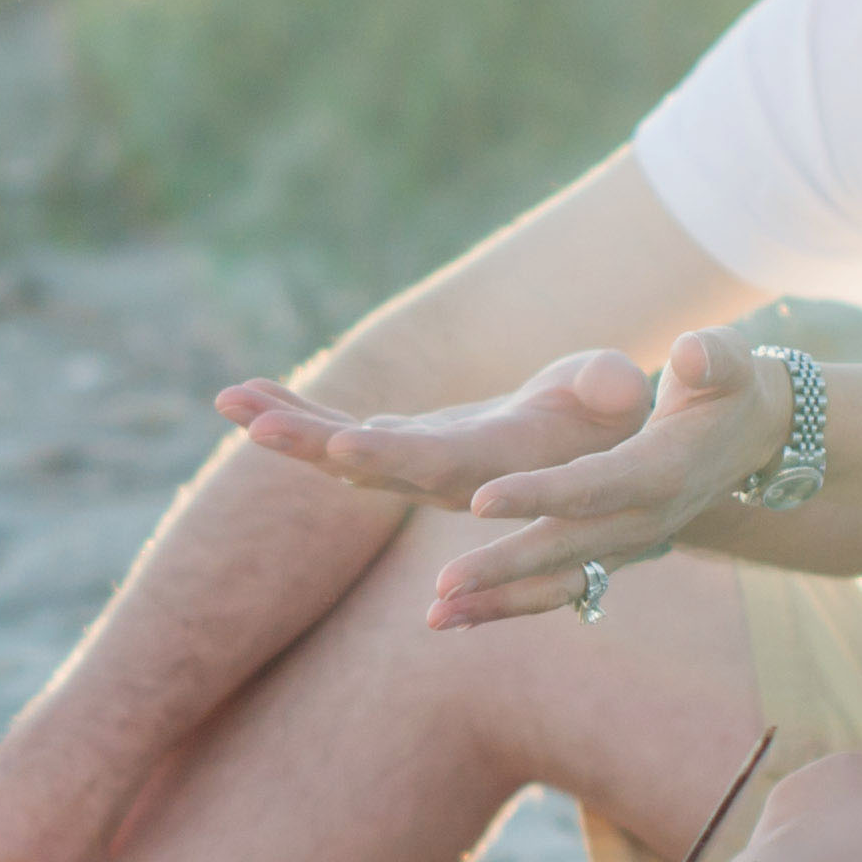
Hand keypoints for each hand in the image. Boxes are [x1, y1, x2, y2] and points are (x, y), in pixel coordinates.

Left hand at [208, 343, 657, 515]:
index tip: (340, 449)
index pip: (439, 465)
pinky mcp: (414, 453)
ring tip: (228, 398)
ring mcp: (427, 466)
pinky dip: (302, 415)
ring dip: (289, 428)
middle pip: (372, 466)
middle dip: (312, 444)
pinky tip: (250, 394)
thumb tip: (620, 386)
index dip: (390, 457)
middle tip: (252, 424)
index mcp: (500, 462)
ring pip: (346, 454)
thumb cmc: (632, 422)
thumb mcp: (630, 396)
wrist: (613, 466)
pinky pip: (347, 437)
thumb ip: (613, 389)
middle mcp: (454, 475)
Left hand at [404, 320, 790, 629]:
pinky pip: (559, 589)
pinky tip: (454, 618)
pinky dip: (509, 604)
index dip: (538, 492)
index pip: (592, 484)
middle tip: (442, 583)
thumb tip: (692, 354)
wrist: (754, 440)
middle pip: (565, 546)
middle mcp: (643, 520)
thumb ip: (712, 358)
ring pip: (557, 582)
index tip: (480, 498)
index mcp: (660, 471)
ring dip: (497, 601)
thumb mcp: (727, 363)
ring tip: (435, 616)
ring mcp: (628, 545)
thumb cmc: (728, 388)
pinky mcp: (614, 556)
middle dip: (503, 566)